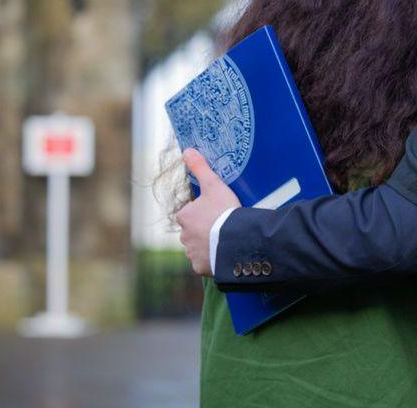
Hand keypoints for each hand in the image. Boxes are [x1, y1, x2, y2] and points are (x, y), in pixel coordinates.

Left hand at [175, 148, 240, 276]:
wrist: (234, 240)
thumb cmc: (224, 211)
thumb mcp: (214, 185)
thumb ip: (200, 167)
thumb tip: (187, 150)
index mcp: (184, 216)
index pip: (192, 213)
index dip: (206, 212)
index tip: (219, 212)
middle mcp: (183, 236)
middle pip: (194, 231)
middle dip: (205, 230)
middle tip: (224, 227)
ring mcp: (191, 253)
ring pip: (199, 247)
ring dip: (209, 245)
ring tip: (226, 241)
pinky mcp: (200, 267)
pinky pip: (205, 262)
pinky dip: (212, 259)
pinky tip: (224, 254)